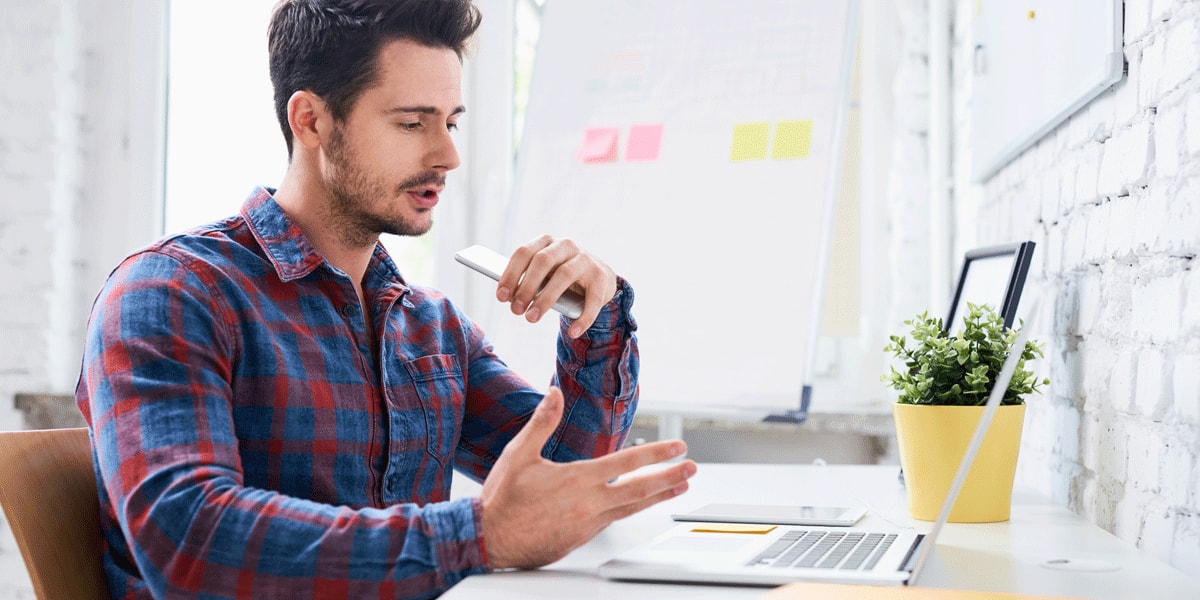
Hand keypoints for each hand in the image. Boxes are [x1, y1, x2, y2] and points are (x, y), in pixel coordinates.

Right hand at [479, 387, 696, 569]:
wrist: (489, 539)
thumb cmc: (502, 498)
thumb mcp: (519, 453)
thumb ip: (542, 422)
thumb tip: (555, 393)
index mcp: (579, 479)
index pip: (628, 462)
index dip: (656, 454)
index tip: (677, 447)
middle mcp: (590, 503)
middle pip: (640, 489)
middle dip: (669, 477)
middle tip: (691, 469)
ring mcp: (588, 524)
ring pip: (632, 508)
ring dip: (657, 496)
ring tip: (677, 487)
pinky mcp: (580, 539)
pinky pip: (612, 522)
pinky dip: (629, 511)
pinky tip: (635, 506)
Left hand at [495, 235, 617, 337]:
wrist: (599, 279)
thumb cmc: (560, 278)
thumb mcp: (544, 275)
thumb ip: (528, 280)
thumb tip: (508, 297)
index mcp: (546, 242)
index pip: (524, 252)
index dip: (511, 274)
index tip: (501, 296)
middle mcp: (566, 246)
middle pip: (542, 261)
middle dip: (526, 286)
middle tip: (515, 310)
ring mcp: (585, 260)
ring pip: (563, 275)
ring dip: (545, 299)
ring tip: (532, 318)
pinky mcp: (601, 277)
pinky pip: (592, 299)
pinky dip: (583, 318)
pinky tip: (573, 332)